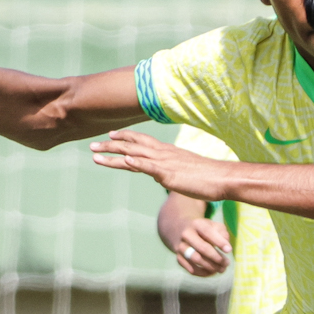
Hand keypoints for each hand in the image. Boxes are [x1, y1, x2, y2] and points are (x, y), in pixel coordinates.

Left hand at [90, 129, 231, 200]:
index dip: (125, 138)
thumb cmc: (207, 177)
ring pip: (133, 155)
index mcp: (167, 152)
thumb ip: (169, 172)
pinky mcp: (169, 174)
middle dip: (110, 145)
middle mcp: (163, 154)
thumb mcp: (184, 172)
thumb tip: (159, 176)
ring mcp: (165, 163)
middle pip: (132, 146)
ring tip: (95, 154)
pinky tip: (123, 162)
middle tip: (92, 146)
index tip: (110, 136)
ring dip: (113, 154)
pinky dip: (135, 163)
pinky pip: (148, 167)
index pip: (142, 141)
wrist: (222, 178)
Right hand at [167, 216, 231, 277]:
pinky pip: (191, 268)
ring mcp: (181, 247)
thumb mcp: (213, 225)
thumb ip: (222, 232)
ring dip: (210, 266)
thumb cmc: (202, 229)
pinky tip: (212, 272)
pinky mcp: (179, 258)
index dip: (219, 242)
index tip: (229, 250)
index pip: (208, 232)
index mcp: (197, 224)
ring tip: (221, 269)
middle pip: (202, 247)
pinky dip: (203, 272)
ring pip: (196, 259)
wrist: (180, 230)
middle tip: (227, 263)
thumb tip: (226, 247)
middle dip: (216, 257)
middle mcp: (186, 234)